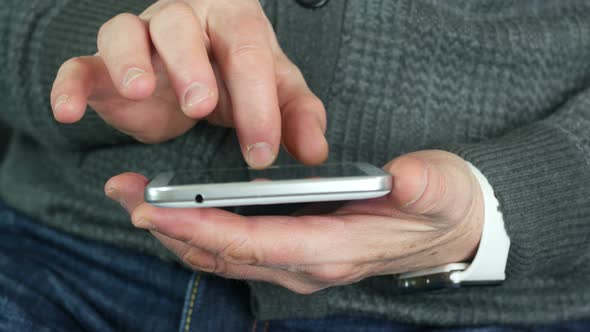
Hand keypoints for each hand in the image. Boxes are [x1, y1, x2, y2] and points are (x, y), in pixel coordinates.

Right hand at [50, 0, 327, 167]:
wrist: (196, 73)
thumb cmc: (239, 76)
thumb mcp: (277, 94)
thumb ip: (297, 117)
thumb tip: (316, 153)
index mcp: (233, 20)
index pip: (248, 51)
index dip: (257, 102)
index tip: (263, 152)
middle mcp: (183, 20)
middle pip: (181, 27)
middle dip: (190, 65)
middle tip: (201, 106)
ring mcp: (139, 38)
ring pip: (125, 32)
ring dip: (130, 62)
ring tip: (142, 92)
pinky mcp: (103, 67)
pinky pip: (80, 66)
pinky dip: (71, 85)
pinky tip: (70, 111)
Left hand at [105, 150, 483, 293]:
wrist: (447, 232)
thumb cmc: (439, 208)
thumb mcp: (440, 189)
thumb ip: (423, 185)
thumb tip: (401, 175)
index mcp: (336, 247)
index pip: (258, 243)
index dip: (205, 229)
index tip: (157, 211)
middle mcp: (309, 265)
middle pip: (228, 254)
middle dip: (173, 229)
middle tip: (126, 197)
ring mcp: (299, 264)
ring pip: (226, 258)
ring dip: (178, 234)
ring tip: (136, 203)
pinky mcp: (295, 255)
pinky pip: (236, 253)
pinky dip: (200, 237)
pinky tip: (177, 218)